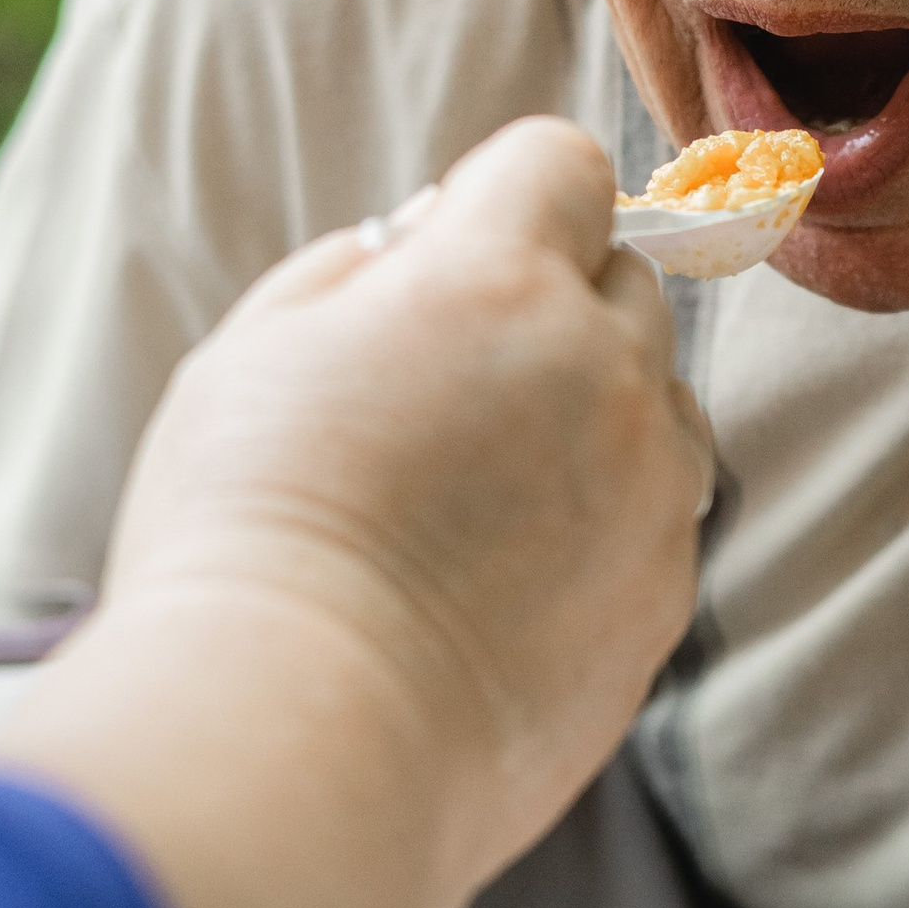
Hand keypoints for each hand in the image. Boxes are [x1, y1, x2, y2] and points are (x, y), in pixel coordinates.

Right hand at [100, 117, 709, 907]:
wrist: (300, 745)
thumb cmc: (244, 541)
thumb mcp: (254, 353)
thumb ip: (359, 269)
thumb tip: (427, 244)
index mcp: (496, 282)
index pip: (561, 162)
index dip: (504, 196)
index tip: (449, 253)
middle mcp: (602, 370)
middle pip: (620, 280)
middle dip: (548, 306)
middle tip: (439, 391)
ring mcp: (651, 490)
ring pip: (657, 402)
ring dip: (592, 416)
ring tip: (476, 496)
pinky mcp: (664, 598)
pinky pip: (658, 519)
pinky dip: (601, 528)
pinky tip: (499, 585)